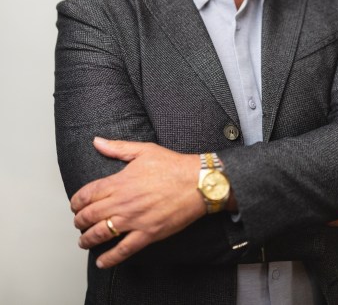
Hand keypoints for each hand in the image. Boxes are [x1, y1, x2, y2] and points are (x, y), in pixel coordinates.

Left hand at [71, 138, 204, 267]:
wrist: (197, 183)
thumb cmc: (173, 166)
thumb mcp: (144, 150)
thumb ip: (117, 148)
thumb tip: (97, 141)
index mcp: (120, 181)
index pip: (87, 194)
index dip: (76, 201)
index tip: (75, 204)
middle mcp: (123, 202)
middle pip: (89, 215)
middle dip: (79, 221)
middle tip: (78, 222)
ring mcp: (134, 220)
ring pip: (100, 234)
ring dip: (87, 239)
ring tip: (84, 241)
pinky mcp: (147, 234)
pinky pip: (123, 250)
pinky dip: (109, 258)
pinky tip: (101, 262)